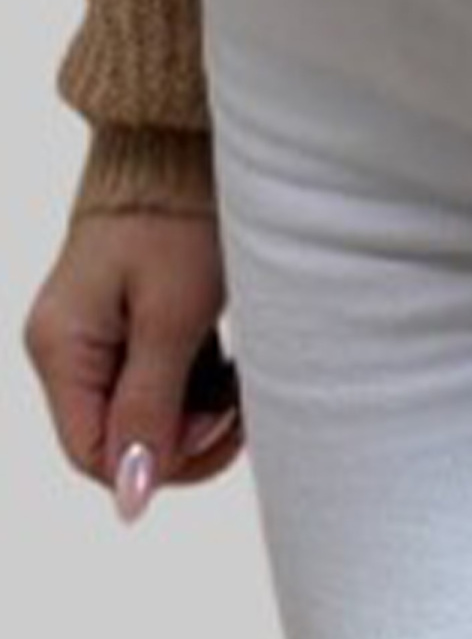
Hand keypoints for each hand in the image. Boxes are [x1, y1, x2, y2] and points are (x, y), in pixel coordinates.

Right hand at [20, 216, 243, 516]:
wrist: (188, 136)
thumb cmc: (183, 216)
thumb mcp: (173, 316)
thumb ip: (150, 408)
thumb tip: (128, 502)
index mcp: (60, 347)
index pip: (95, 455)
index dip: (162, 461)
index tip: (225, 424)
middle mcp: (68, 345)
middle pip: (122, 438)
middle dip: (188, 435)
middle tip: (243, 403)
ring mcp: (98, 332)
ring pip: (150, 411)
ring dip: (202, 408)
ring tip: (246, 371)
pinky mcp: (132, 318)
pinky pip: (164, 377)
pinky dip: (204, 379)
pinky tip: (236, 356)